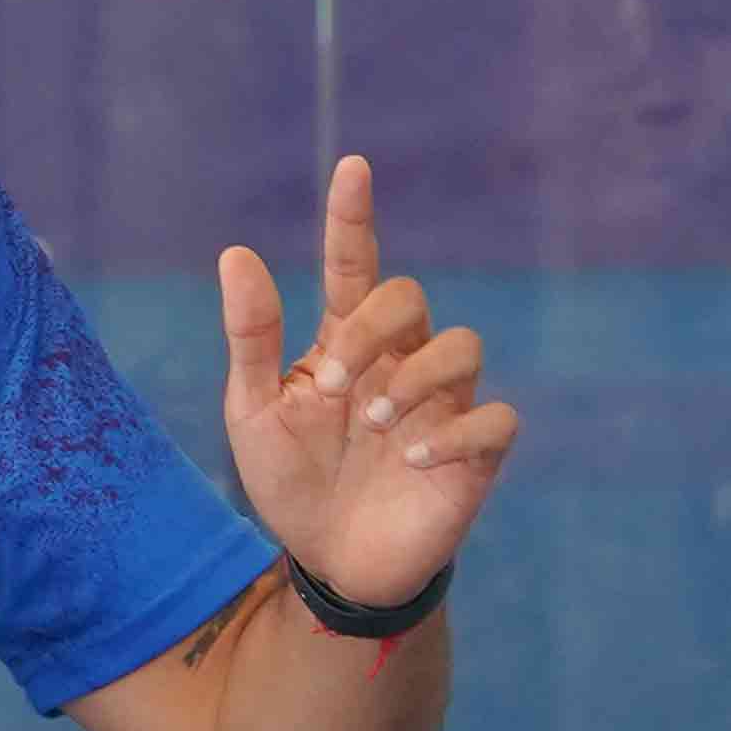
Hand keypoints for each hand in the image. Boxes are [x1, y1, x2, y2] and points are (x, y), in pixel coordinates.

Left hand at [218, 154, 517, 612]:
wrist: (329, 562)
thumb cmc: (293, 481)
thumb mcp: (254, 412)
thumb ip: (251, 337)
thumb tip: (236, 253)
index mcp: (346, 343)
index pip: (356, 265)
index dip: (353, 218)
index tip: (351, 168)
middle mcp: (401, 361)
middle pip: (408, 298)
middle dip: (370, 331)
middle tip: (334, 387)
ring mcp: (443, 405)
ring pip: (462, 346)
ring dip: (415, 377)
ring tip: (376, 423)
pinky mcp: (475, 454)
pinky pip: (495, 419)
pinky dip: (456, 433)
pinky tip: (415, 459)